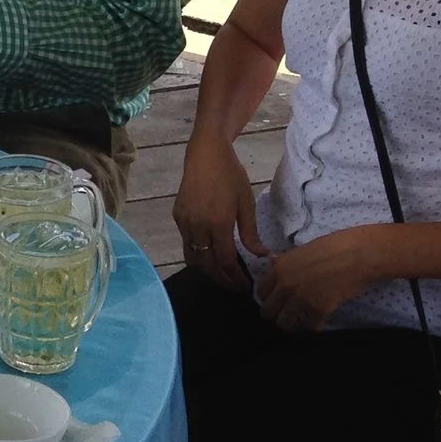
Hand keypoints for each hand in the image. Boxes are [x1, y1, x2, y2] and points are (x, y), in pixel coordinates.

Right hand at [171, 139, 265, 290]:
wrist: (205, 155)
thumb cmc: (231, 176)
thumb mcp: (247, 203)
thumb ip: (251, 233)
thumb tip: (263, 256)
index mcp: (219, 224)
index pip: (226, 261)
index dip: (236, 278)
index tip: (246, 286)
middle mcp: (198, 227)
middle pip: (207, 266)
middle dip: (222, 280)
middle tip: (235, 286)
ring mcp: (185, 224)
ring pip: (193, 259)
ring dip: (208, 272)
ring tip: (222, 276)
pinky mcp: (178, 218)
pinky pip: (187, 245)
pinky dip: (198, 256)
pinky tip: (210, 255)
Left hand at [258, 227, 385, 332]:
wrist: (358, 255)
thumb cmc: (334, 246)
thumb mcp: (302, 250)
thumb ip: (285, 261)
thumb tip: (272, 261)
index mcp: (279, 269)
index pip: (261, 292)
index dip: (269, 298)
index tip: (278, 301)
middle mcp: (285, 286)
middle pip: (268, 312)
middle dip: (277, 314)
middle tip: (289, 313)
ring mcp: (300, 300)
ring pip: (284, 324)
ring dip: (293, 324)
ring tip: (302, 320)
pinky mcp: (318, 311)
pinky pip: (308, 327)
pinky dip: (313, 326)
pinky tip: (319, 321)